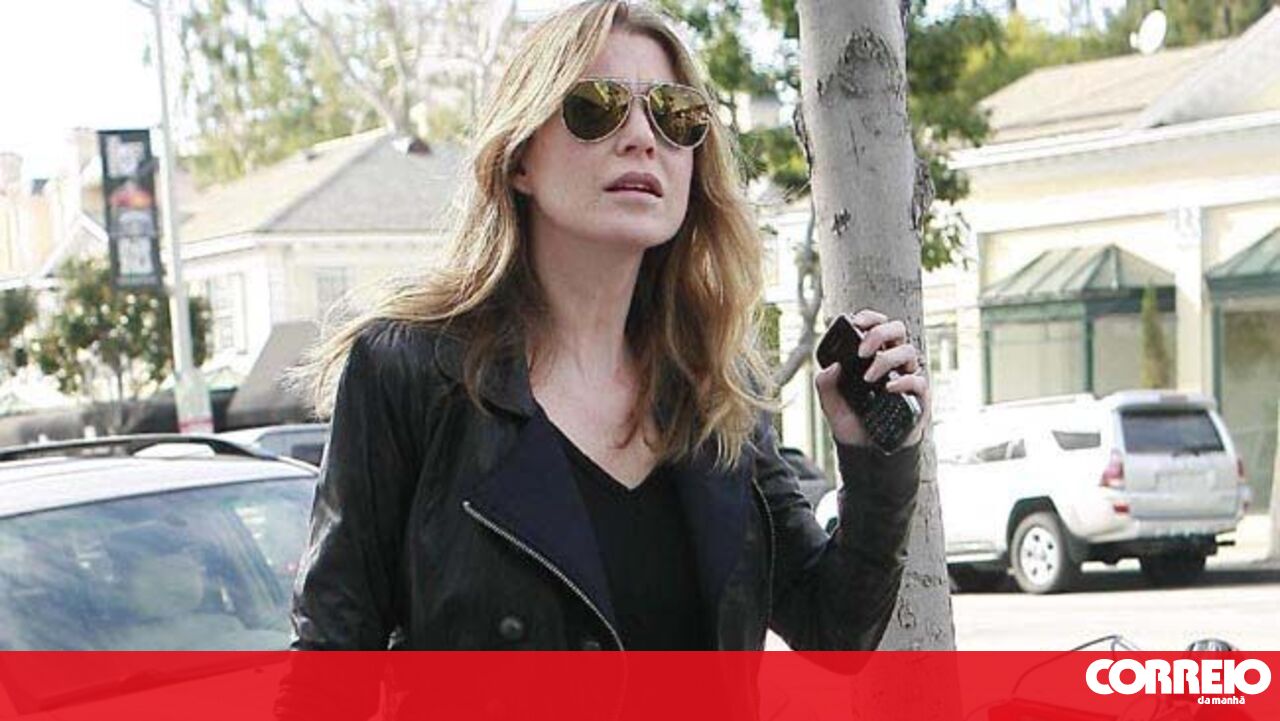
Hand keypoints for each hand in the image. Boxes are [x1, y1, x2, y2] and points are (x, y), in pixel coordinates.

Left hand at [815, 309, 929, 449]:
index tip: (856, 322)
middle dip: (879, 333)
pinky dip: (904, 381)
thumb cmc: (853, 422)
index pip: (877, 325)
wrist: (867, 452)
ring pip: (908, 351)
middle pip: (897, 330)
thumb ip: (826, 385)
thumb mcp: (832, 404)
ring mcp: (906, 377)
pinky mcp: (917, 397)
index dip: (869, 318)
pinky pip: (919, 380)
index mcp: (874, 355)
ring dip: (886, 359)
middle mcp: (892, 362)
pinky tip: (889, 388)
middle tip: (862, 351)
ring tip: (869, 377)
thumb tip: (831, 367)